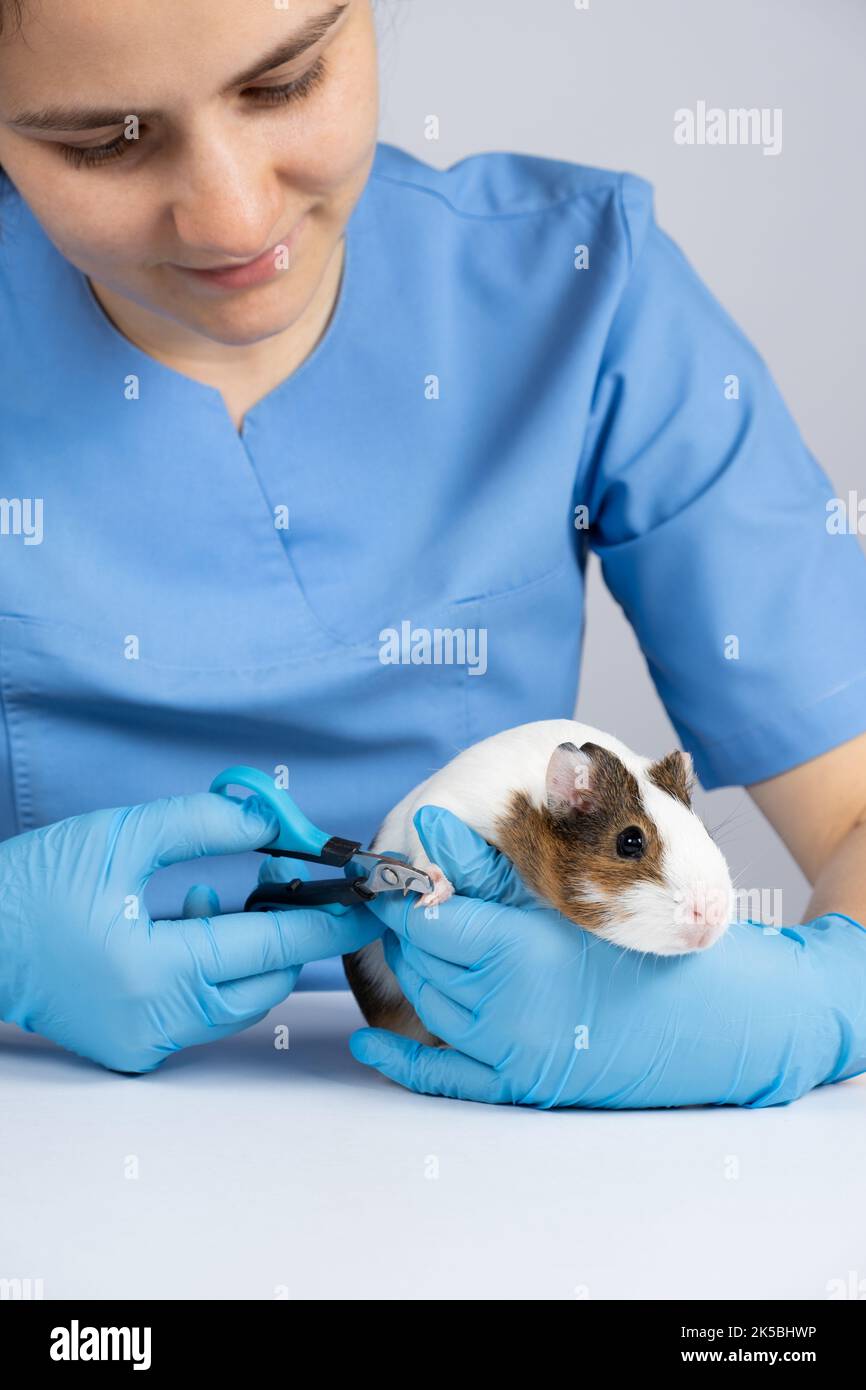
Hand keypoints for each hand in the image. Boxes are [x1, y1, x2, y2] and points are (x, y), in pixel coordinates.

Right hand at [0, 793, 379, 1072]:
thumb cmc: (36, 884)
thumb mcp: (122, 834)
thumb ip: (205, 824)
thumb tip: (273, 821)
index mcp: (154, 973)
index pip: (268, 946)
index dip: (325, 921)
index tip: (367, 903)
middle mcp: (155, 1022)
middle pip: (263, 982)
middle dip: (288, 934)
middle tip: (284, 883)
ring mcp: (144, 1043)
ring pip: (235, 1001)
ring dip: (247, 950)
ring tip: (217, 896)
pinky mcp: (132, 1048)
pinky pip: (201, 1012)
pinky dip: (212, 971)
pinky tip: (186, 924)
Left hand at [349, 807, 865, 1107]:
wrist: (706, 1018)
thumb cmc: (643, 944)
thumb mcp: (566, 892)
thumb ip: (487, 861)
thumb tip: (428, 820)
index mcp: (516, 950)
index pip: (428, 922)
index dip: (412, 898)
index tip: (409, 879)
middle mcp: (503, 1007)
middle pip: (422, 961)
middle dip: (416, 930)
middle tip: (422, 903)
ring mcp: (507, 1051)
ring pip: (428, 1004)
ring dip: (419, 972)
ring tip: (429, 943)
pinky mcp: (516, 1085)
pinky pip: (440, 1076)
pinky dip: (399, 1061)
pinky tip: (369, 1042)